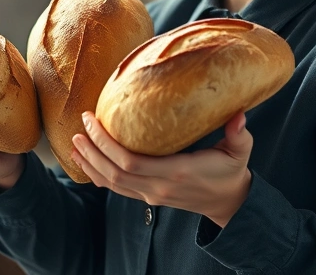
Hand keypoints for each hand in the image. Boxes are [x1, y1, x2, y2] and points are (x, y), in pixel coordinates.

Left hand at [70, 111, 252, 227]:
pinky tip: (86, 161)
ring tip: (74, 142)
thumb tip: (239, 113)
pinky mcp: (149, 197)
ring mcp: (152, 195)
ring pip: (111, 183)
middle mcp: (159, 187)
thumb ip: (239, 133)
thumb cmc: (231, 171)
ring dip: (90, 163)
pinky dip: (98, 175)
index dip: (107, 144)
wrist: (229, 202)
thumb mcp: (240, 151)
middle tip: (79, 126)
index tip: (94, 120)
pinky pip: (117, 188)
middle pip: (114, 173)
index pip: (131, 163)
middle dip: (92, 150)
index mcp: (176, 172)